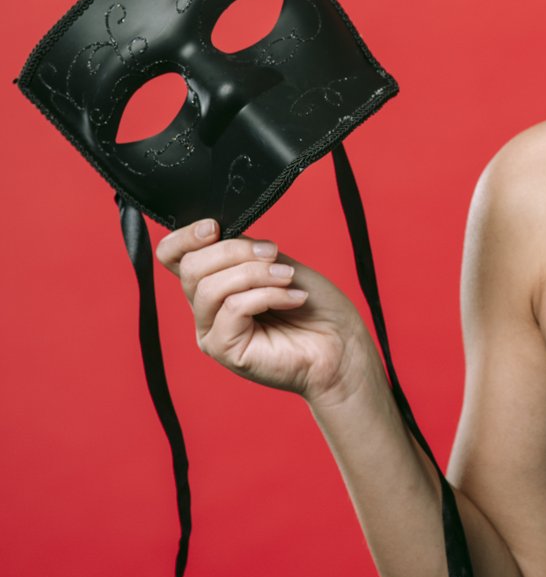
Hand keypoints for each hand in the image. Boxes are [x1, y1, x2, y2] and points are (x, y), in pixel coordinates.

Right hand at [155, 218, 375, 407]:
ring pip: (210, 287)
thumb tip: (218, 233)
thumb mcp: (276, 263)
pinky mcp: (224, 350)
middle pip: (191, 267)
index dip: (185, 237)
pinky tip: (293, 299)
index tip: (214, 227)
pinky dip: (267, 295)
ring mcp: (211, 331)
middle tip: (274, 254)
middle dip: (236, 251)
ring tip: (288, 278)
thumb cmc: (315, 305)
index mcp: (214, 282)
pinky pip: (233, 308)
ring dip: (256, 274)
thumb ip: (243, 250)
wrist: (342, 344)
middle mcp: (206, 309)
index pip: (173, 257)